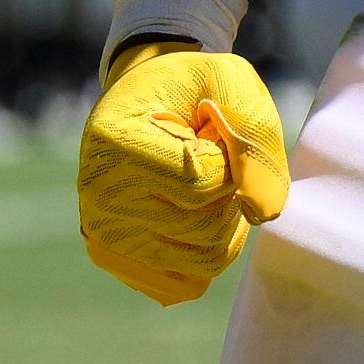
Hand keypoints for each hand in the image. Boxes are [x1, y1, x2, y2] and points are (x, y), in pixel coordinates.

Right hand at [76, 40, 287, 303]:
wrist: (148, 100)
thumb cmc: (192, 86)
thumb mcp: (231, 81)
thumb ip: (256, 133)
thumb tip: (265, 211)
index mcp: (113, 145)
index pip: (201, 183)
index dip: (231, 156)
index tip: (212, 126)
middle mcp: (98, 200)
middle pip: (206, 229)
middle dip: (231, 190)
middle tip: (211, 154)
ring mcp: (106, 239)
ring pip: (205, 260)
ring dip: (225, 219)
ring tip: (204, 180)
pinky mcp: (120, 264)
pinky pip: (189, 281)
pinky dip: (209, 249)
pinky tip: (198, 211)